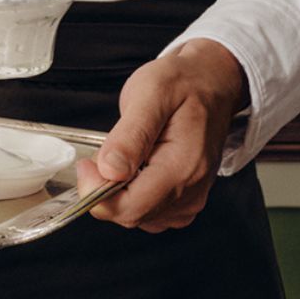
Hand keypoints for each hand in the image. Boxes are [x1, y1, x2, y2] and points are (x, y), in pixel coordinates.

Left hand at [74, 39, 247, 232]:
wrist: (212, 82)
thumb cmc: (184, 83)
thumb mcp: (151, 93)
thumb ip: (130, 135)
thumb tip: (109, 171)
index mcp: (183, 165)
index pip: (131, 207)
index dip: (97, 193)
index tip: (87, 165)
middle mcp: (190, 188)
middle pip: (132, 215)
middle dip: (105, 191)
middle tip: (101, 155)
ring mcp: (190, 197)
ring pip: (138, 216)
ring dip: (119, 193)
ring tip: (125, 156)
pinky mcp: (185, 198)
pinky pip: (150, 213)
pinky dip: (133, 195)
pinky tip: (136, 169)